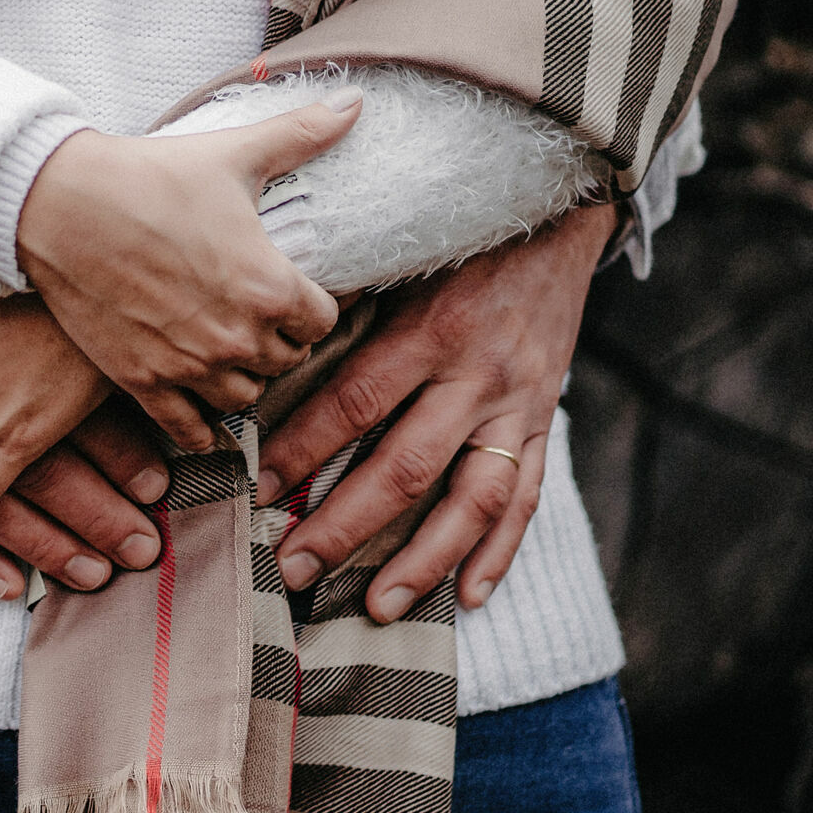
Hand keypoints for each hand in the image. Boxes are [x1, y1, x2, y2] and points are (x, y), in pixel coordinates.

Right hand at [13, 96, 355, 450]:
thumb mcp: (233, 152)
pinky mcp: (143, 383)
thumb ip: (302, 134)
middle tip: (261, 316)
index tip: (298, 292)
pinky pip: (189, 430)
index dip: (315, 306)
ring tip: (231, 351)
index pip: (324, 323)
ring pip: (244, 398)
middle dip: (281, 340)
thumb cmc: (149, 177)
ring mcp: (189, 367)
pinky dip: (201, 426)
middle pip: (287, 363)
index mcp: (269, 287)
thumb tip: (356, 101)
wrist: (60, 206)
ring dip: (244, 378)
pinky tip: (202, 412)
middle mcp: (236, 338)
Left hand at [255, 202, 617, 619]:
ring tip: (378, 606)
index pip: (356, 402)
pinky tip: (471, 595)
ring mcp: (518, 402)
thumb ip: (340, 300)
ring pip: (473, 499)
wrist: (558, 207)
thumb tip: (261, 343)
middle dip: (345, 526)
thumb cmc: (452, 229)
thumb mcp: (395, 251)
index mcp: (430, 328)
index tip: (254, 485)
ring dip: (424, 559)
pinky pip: (527, 496)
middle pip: (405, 467)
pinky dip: (500, 550)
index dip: (304, 449)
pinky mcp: (545, 418)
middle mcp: (477, 373)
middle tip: (292, 568)